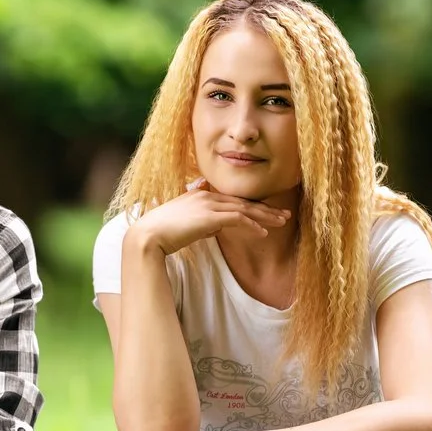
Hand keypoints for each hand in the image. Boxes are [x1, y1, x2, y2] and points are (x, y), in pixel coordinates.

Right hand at [129, 179, 288, 257]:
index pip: (233, 199)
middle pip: (243, 201)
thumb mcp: (186, 225)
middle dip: (266, 209)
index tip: (267, 211)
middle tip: (284, 214)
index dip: (252, 205)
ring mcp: (208, 204)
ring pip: (244, 208)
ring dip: (265, 216)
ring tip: (282, 222)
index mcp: (200, 194)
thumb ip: (203, 223)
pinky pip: (238, 219)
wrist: (147, 236)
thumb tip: (216, 228)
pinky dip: (252, 225)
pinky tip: (263, 232)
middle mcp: (206, 195)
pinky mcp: (209, 217)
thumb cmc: (162, 233)